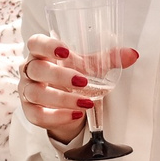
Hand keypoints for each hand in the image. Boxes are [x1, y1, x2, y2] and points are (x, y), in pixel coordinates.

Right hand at [19, 33, 133, 143]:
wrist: (63, 101)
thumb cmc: (71, 75)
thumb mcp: (88, 66)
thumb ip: (108, 58)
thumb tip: (132, 54)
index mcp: (41, 53)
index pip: (35, 43)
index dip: (47, 45)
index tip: (65, 51)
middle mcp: (30, 70)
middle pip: (36, 69)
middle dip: (59, 76)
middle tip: (82, 82)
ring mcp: (27, 91)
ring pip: (36, 93)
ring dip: (62, 99)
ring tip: (85, 103)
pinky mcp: (29, 111)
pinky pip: (37, 115)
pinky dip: (56, 116)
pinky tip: (75, 115)